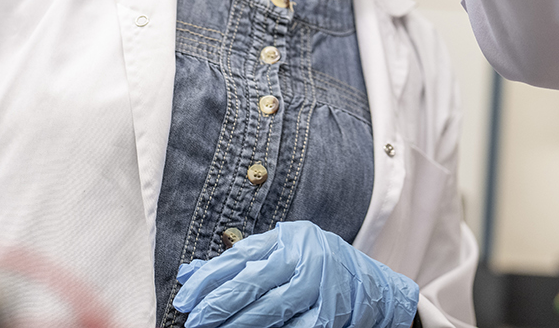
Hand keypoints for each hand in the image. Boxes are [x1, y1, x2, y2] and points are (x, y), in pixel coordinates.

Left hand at [171, 220, 418, 327]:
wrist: (372, 284)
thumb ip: (240, 261)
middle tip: (195, 321)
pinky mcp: (332, 313)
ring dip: (240, 324)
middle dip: (219, 305)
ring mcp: (322, 285)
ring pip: (272, 309)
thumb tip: (190, 274)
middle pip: (253, 282)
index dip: (209, 278)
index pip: (241, 256)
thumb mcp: (282, 252)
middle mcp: (307, 256)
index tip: (186, 298)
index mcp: (291, 238)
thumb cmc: (318, 264)